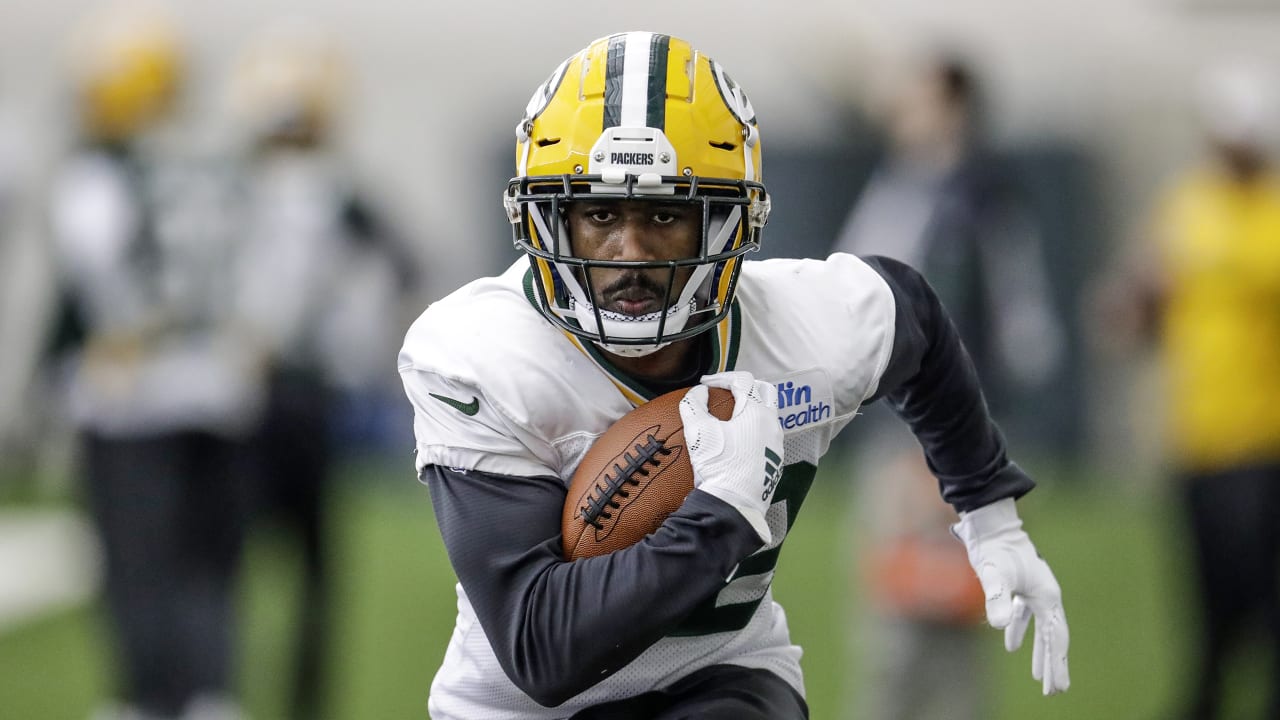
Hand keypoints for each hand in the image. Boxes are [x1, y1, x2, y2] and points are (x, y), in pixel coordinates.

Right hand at [678, 371, 782, 545]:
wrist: (734, 505)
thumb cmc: (718, 466)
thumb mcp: (698, 431)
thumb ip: (694, 404)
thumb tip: (699, 392)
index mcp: (757, 412)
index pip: (744, 380)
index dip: (722, 377)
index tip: (705, 385)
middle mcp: (773, 425)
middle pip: (766, 391)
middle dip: (746, 386)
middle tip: (726, 391)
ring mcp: (777, 445)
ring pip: (769, 414)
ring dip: (752, 408)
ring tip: (731, 415)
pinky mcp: (775, 462)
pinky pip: (768, 436)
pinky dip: (754, 429)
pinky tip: (738, 442)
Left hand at [951, 498, 1069, 694]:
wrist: (989, 525)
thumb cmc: (993, 549)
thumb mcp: (993, 575)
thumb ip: (997, 599)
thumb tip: (1000, 627)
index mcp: (1047, 596)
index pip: (1055, 638)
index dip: (1056, 664)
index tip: (1057, 687)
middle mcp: (1046, 595)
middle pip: (1053, 636)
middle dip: (1053, 664)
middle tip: (1055, 691)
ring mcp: (1035, 590)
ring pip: (1041, 629)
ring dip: (1040, 652)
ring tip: (1039, 677)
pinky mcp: (1021, 587)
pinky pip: (1025, 616)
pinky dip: (1021, 631)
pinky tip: (1012, 647)